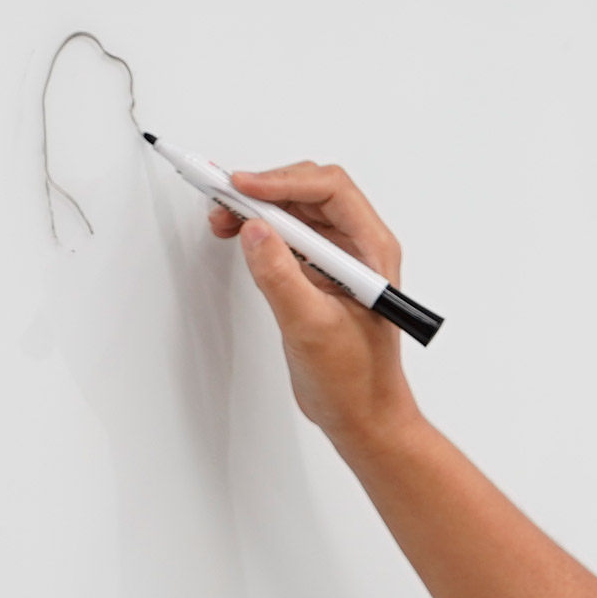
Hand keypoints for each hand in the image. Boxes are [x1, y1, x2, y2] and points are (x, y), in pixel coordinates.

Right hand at [208, 160, 416, 446]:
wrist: (363, 416)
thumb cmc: (356, 380)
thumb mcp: (311, 327)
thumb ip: (281, 276)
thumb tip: (254, 232)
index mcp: (373, 251)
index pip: (331, 191)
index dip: (284, 181)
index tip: (243, 187)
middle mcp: (359, 248)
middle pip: (311, 191)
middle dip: (265, 190)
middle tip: (225, 200)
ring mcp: (338, 260)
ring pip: (297, 211)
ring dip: (259, 208)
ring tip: (223, 217)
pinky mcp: (318, 275)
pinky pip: (289, 236)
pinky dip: (261, 231)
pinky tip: (238, 234)